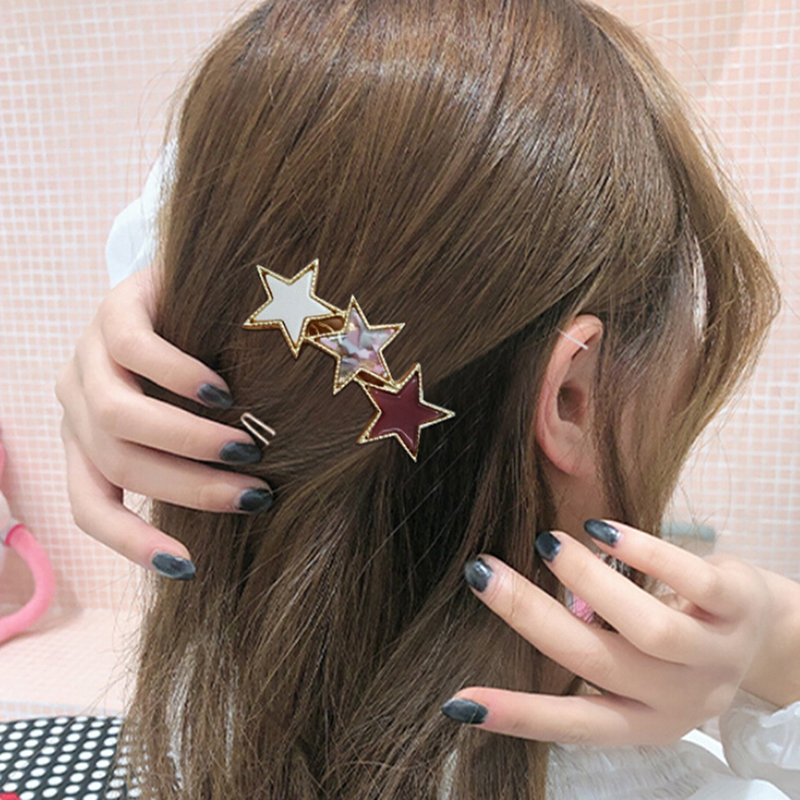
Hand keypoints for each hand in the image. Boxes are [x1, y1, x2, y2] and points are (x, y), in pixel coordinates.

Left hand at [56, 265, 274, 577]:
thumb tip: (254, 509)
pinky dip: (181, 378)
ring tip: (246, 447)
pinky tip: (222, 391)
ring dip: (189, 443)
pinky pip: (137, 350)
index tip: (189, 567)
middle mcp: (79, 403)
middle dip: (190, 490)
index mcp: (90, 440)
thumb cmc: (205, 368)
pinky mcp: (115, 308)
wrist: (196, 287)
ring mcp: (92, 354)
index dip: (132, 543)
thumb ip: (202, 461)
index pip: (91, 505)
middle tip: (254, 496)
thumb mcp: (195, 422)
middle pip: (119, 464)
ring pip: (119, 418)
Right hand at [442, 520, 774, 745]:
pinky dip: (642, 554)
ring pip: (647, 630)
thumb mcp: (638, 664)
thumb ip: (594, 647)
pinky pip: (690, 582)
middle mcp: (679, 697)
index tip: (460, 701)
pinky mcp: (736, 607)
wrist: (766, 631)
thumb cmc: (680, 642)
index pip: (575, 725)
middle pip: (597, 663)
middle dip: (530, 616)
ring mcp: (714, 654)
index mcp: (646, 719)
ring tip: (548, 545)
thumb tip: (544, 610)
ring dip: (588, 584)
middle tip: (482, 573)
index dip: (518, 714)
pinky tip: (602, 530)